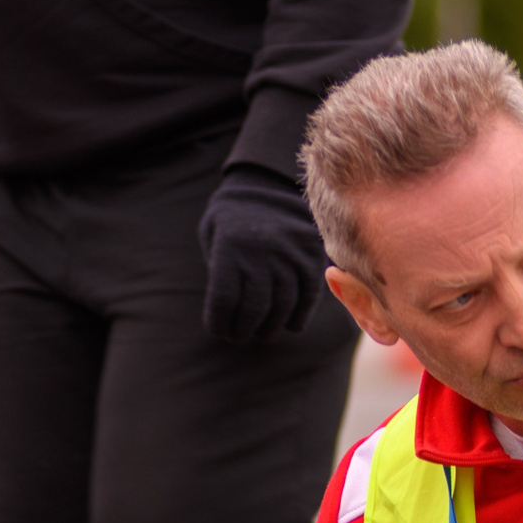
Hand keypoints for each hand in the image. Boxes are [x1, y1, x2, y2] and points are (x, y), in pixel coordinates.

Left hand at [198, 165, 326, 343]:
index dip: (219, 324)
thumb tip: (228, 316)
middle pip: (253, 309)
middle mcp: (260, 253)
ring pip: (282, 307)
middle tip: (240, 336)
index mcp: (229, 248)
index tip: (219, 331)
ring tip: (262, 332)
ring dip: (270, 328)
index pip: (223, 302)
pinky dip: (299, 317)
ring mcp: (289, 254)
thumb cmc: (230, 222)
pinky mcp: (311, 256)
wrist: (266, 186)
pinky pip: (308, 296)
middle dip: (243, 331)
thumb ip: (218, 274)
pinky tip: (289, 325)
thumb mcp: (211, 238)